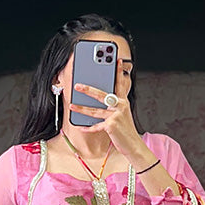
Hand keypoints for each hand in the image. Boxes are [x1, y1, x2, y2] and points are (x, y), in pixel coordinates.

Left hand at [69, 76, 179, 196]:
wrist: (133, 145)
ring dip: (81, 109)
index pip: (119, 84)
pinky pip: (95, 126)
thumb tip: (97, 103)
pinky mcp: (111, 125)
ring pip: (94, 111)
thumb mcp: (122, 116)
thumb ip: (112, 107)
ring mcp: (115, 115)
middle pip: (101, 95)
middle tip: (78, 85)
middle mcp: (120, 106)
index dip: (118, 71)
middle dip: (88, 89)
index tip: (116, 60)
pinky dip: (87, 128)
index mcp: (123, 102)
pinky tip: (80, 127)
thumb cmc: (125, 131)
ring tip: (71, 105)